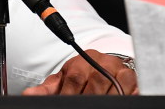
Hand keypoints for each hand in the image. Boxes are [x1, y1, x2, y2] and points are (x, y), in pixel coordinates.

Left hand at [22, 51, 137, 95]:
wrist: (104, 66)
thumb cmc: (82, 75)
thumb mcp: (63, 80)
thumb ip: (47, 89)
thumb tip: (29, 95)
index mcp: (83, 60)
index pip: (75, 78)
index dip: (69, 94)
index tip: (66, 103)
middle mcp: (103, 62)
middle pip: (96, 83)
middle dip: (88, 98)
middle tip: (82, 105)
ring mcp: (120, 70)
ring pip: (115, 88)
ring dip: (106, 99)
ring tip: (97, 105)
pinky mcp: (135, 79)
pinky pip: (133, 90)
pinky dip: (126, 97)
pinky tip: (115, 101)